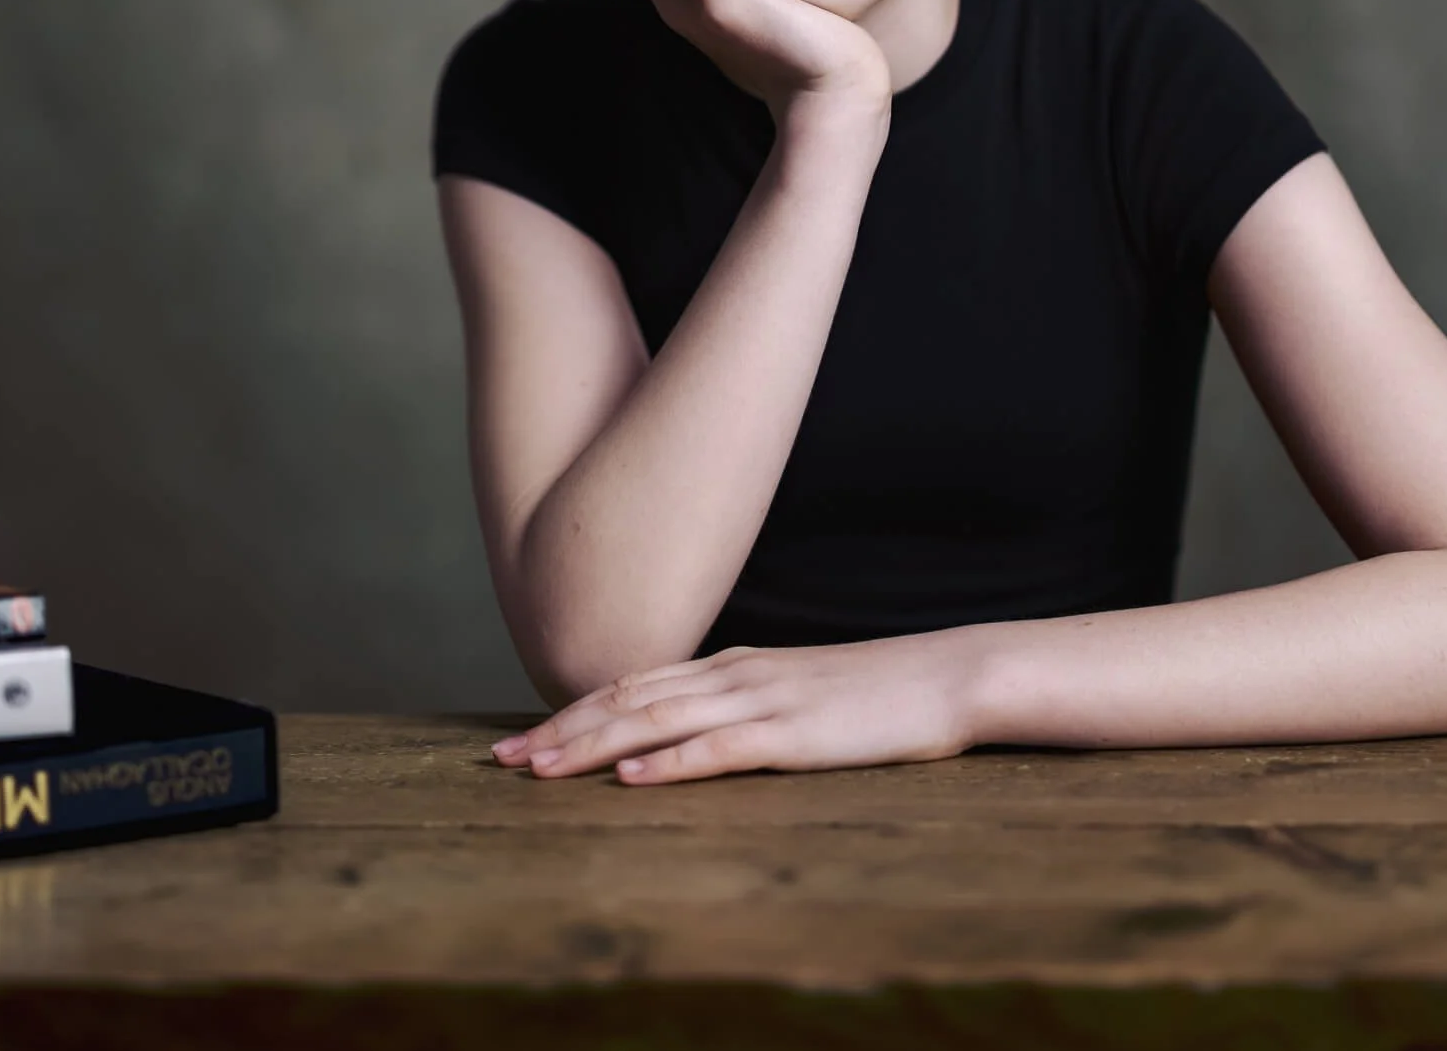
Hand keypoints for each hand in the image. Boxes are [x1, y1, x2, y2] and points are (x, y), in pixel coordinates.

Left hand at [488, 636, 972, 784]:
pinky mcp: (795, 734)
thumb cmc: (873, 695)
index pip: (630, 686)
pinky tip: (632, 779)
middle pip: (626, 701)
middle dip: (559, 731)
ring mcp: (762, 701)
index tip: (521, 741)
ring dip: (592, 745)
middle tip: (500, 760)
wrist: (946, 677)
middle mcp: (733, 675)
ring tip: (541, 768)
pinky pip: (720, 748)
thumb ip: (738, 707)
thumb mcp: (791, 694)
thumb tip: (686, 734)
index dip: (570, 712)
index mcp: (729, 666)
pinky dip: (671, 763)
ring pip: (657, 721)